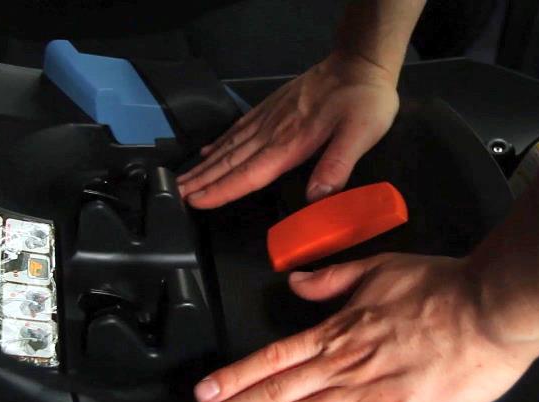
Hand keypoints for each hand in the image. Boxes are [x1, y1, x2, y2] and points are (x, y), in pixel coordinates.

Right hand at [177, 52, 399, 208]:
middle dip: (202, 181)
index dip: (222, 190)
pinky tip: (209, 150)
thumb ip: (337, 166)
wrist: (360, 61)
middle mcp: (274, 132)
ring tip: (182, 179)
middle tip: (175, 195)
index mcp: (291, 143)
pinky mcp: (274, 107)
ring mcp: (271, 118)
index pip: (249, 174)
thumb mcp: (360, 135)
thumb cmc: (364, 100)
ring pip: (230, 146)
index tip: (196, 202)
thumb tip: (316, 198)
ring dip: (205, 165)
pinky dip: (221, 142)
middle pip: (231, 162)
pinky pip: (240, 128)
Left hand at [186, 254, 538, 401]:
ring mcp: (366, 392)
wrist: (493, 309)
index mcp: (341, 329)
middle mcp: (345, 363)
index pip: (274, 357)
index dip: (236, 376)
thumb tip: (298, 283)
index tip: (207, 391)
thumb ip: (334, 277)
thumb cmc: (446, 289)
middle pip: (275, 392)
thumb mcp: (381, 266)